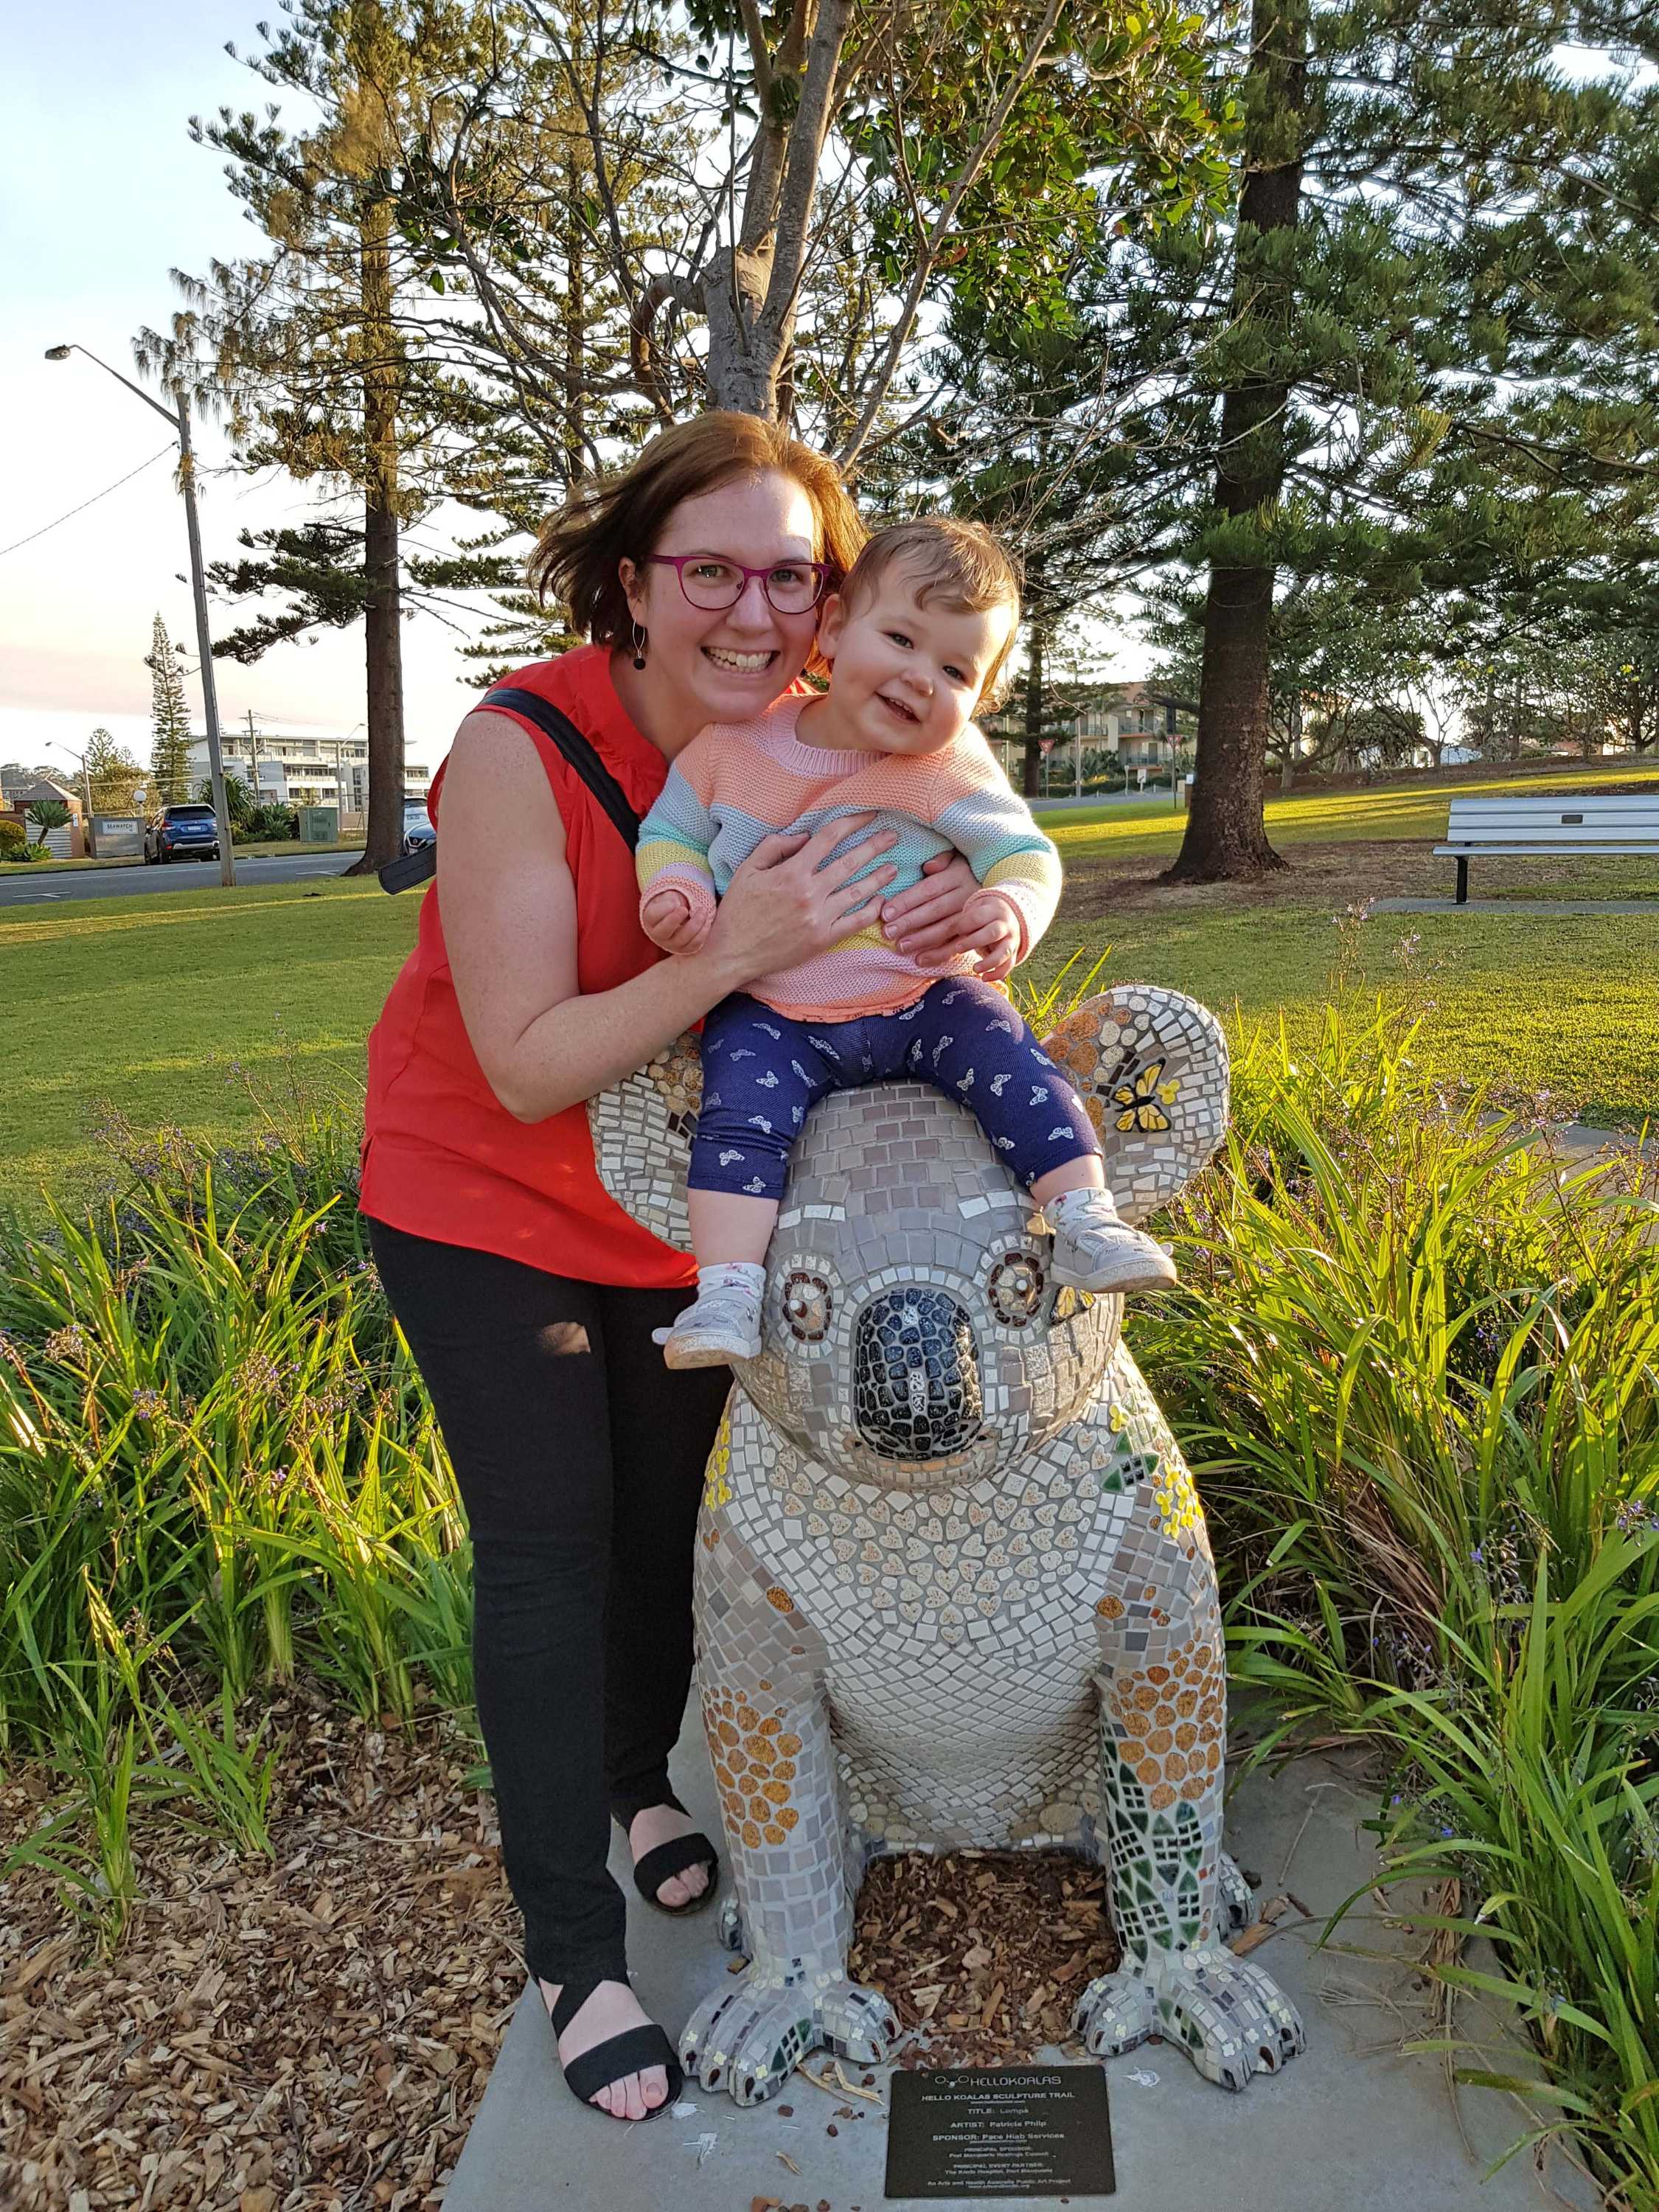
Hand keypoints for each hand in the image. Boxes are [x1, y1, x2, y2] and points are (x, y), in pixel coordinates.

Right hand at [642, 885, 710, 954]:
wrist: (676, 919)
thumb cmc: (670, 905)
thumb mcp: (668, 898)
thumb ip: (671, 899)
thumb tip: (676, 906)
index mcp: (651, 920)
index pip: (654, 916)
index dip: (666, 909)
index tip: (678, 904)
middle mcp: (658, 935)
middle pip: (665, 930)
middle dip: (677, 919)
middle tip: (687, 909)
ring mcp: (671, 944)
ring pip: (682, 939)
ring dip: (695, 924)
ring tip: (703, 911)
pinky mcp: (684, 950)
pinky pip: (694, 944)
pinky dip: (703, 933)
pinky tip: (706, 922)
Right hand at [704, 812, 897, 983]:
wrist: (732, 954)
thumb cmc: (738, 910)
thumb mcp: (748, 869)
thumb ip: (775, 847)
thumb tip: (806, 836)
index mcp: (791, 872)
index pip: (829, 838)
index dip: (853, 823)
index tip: (869, 815)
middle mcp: (809, 892)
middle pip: (851, 862)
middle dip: (875, 846)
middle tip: (893, 836)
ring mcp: (819, 917)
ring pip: (858, 892)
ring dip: (879, 877)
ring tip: (894, 868)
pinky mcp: (823, 939)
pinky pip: (855, 922)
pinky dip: (871, 910)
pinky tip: (881, 901)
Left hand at [879, 850, 982, 966]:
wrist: (996, 890)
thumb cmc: (965, 870)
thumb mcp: (956, 858)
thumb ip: (942, 859)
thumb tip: (928, 867)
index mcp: (958, 875)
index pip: (929, 889)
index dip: (907, 901)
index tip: (886, 912)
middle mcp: (967, 895)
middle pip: (935, 910)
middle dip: (909, 922)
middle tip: (888, 932)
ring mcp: (973, 916)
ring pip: (946, 929)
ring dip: (922, 940)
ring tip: (900, 947)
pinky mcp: (976, 932)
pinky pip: (957, 945)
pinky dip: (939, 955)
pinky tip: (920, 960)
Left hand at [955, 888, 1022, 982]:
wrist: (1010, 915)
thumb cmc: (984, 916)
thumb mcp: (975, 911)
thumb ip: (961, 923)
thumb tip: (940, 940)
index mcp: (993, 911)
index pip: (979, 917)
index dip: (965, 925)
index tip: (957, 931)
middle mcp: (1005, 925)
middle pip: (993, 933)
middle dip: (974, 942)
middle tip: (958, 949)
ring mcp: (1012, 940)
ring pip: (1004, 952)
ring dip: (989, 962)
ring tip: (974, 969)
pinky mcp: (1013, 953)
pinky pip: (1008, 966)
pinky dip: (997, 974)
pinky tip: (984, 978)